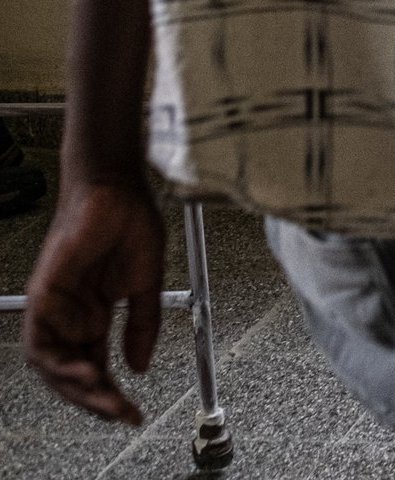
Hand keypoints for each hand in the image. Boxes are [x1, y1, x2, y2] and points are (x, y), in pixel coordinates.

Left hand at [24, 179, 164, 424]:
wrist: (117, 186)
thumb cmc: (130, 222)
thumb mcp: (147, 282)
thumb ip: (143, 324)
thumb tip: (139, 365)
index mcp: (94, 316)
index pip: (96, 367)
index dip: (111, 394)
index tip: (133, 412)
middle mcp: (70, 317)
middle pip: (71, 374)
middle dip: (95, 400)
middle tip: (121, 413)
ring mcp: (54, 307)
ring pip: (51, 366)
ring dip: (75, 388)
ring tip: (104, 396)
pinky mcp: (43, 293)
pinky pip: (42, 340)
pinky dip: (60, 362)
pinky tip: (86, 370)